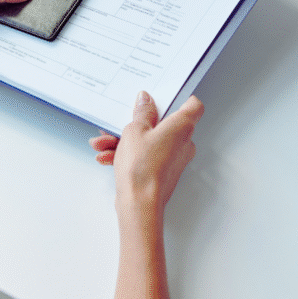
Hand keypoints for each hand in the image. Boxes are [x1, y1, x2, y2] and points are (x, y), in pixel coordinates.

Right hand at [90, 92, 203, 217]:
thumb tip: (146, 101)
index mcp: (182, 127)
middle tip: (122, 122)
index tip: (165, 95)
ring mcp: (173, 160)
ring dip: (125, 141)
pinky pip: (145, 157)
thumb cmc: (142, 168)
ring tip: (104, 143)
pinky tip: (107, 156)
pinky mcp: (162, 173)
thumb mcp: (135, 130)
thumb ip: (142, 112)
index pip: (193, 106)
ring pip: (150, 142)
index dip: (181, 98)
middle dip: (137, 123)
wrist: (139, 203)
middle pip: (163, 124)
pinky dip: (127, 155)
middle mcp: (182, 143)